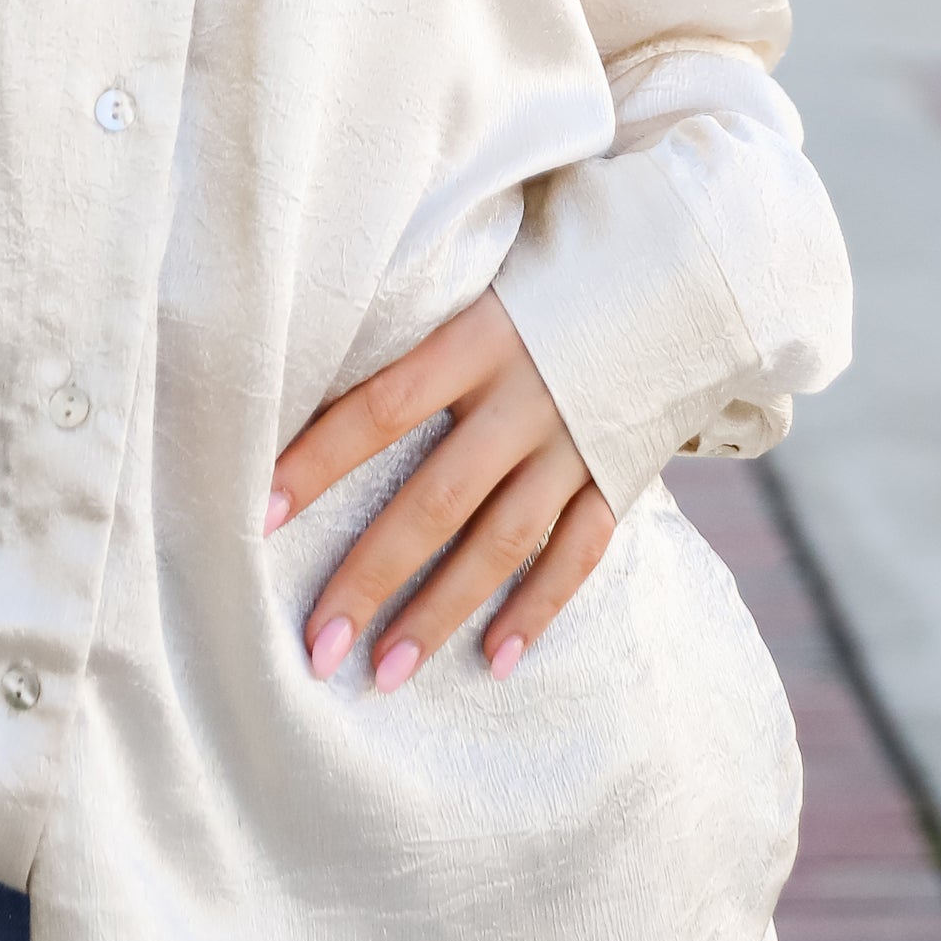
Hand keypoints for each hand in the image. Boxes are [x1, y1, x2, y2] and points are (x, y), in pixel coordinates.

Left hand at [267, 294, 614, 691]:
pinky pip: (578, 552)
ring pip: (502, 541)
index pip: (382, 406)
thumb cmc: (547, 271)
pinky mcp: (619, 472)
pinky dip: (538, 608)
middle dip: (372, 576)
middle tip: (317, 645)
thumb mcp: (481, 277)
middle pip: (438, 497)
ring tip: (385, 672)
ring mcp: (578, 441)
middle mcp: (528, 395)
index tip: (260, 516)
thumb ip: (417, 326)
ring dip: (441, 612)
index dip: (321, 460)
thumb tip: (309, 366)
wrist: (679, 268)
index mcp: (480, 336)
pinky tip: (495, 660)